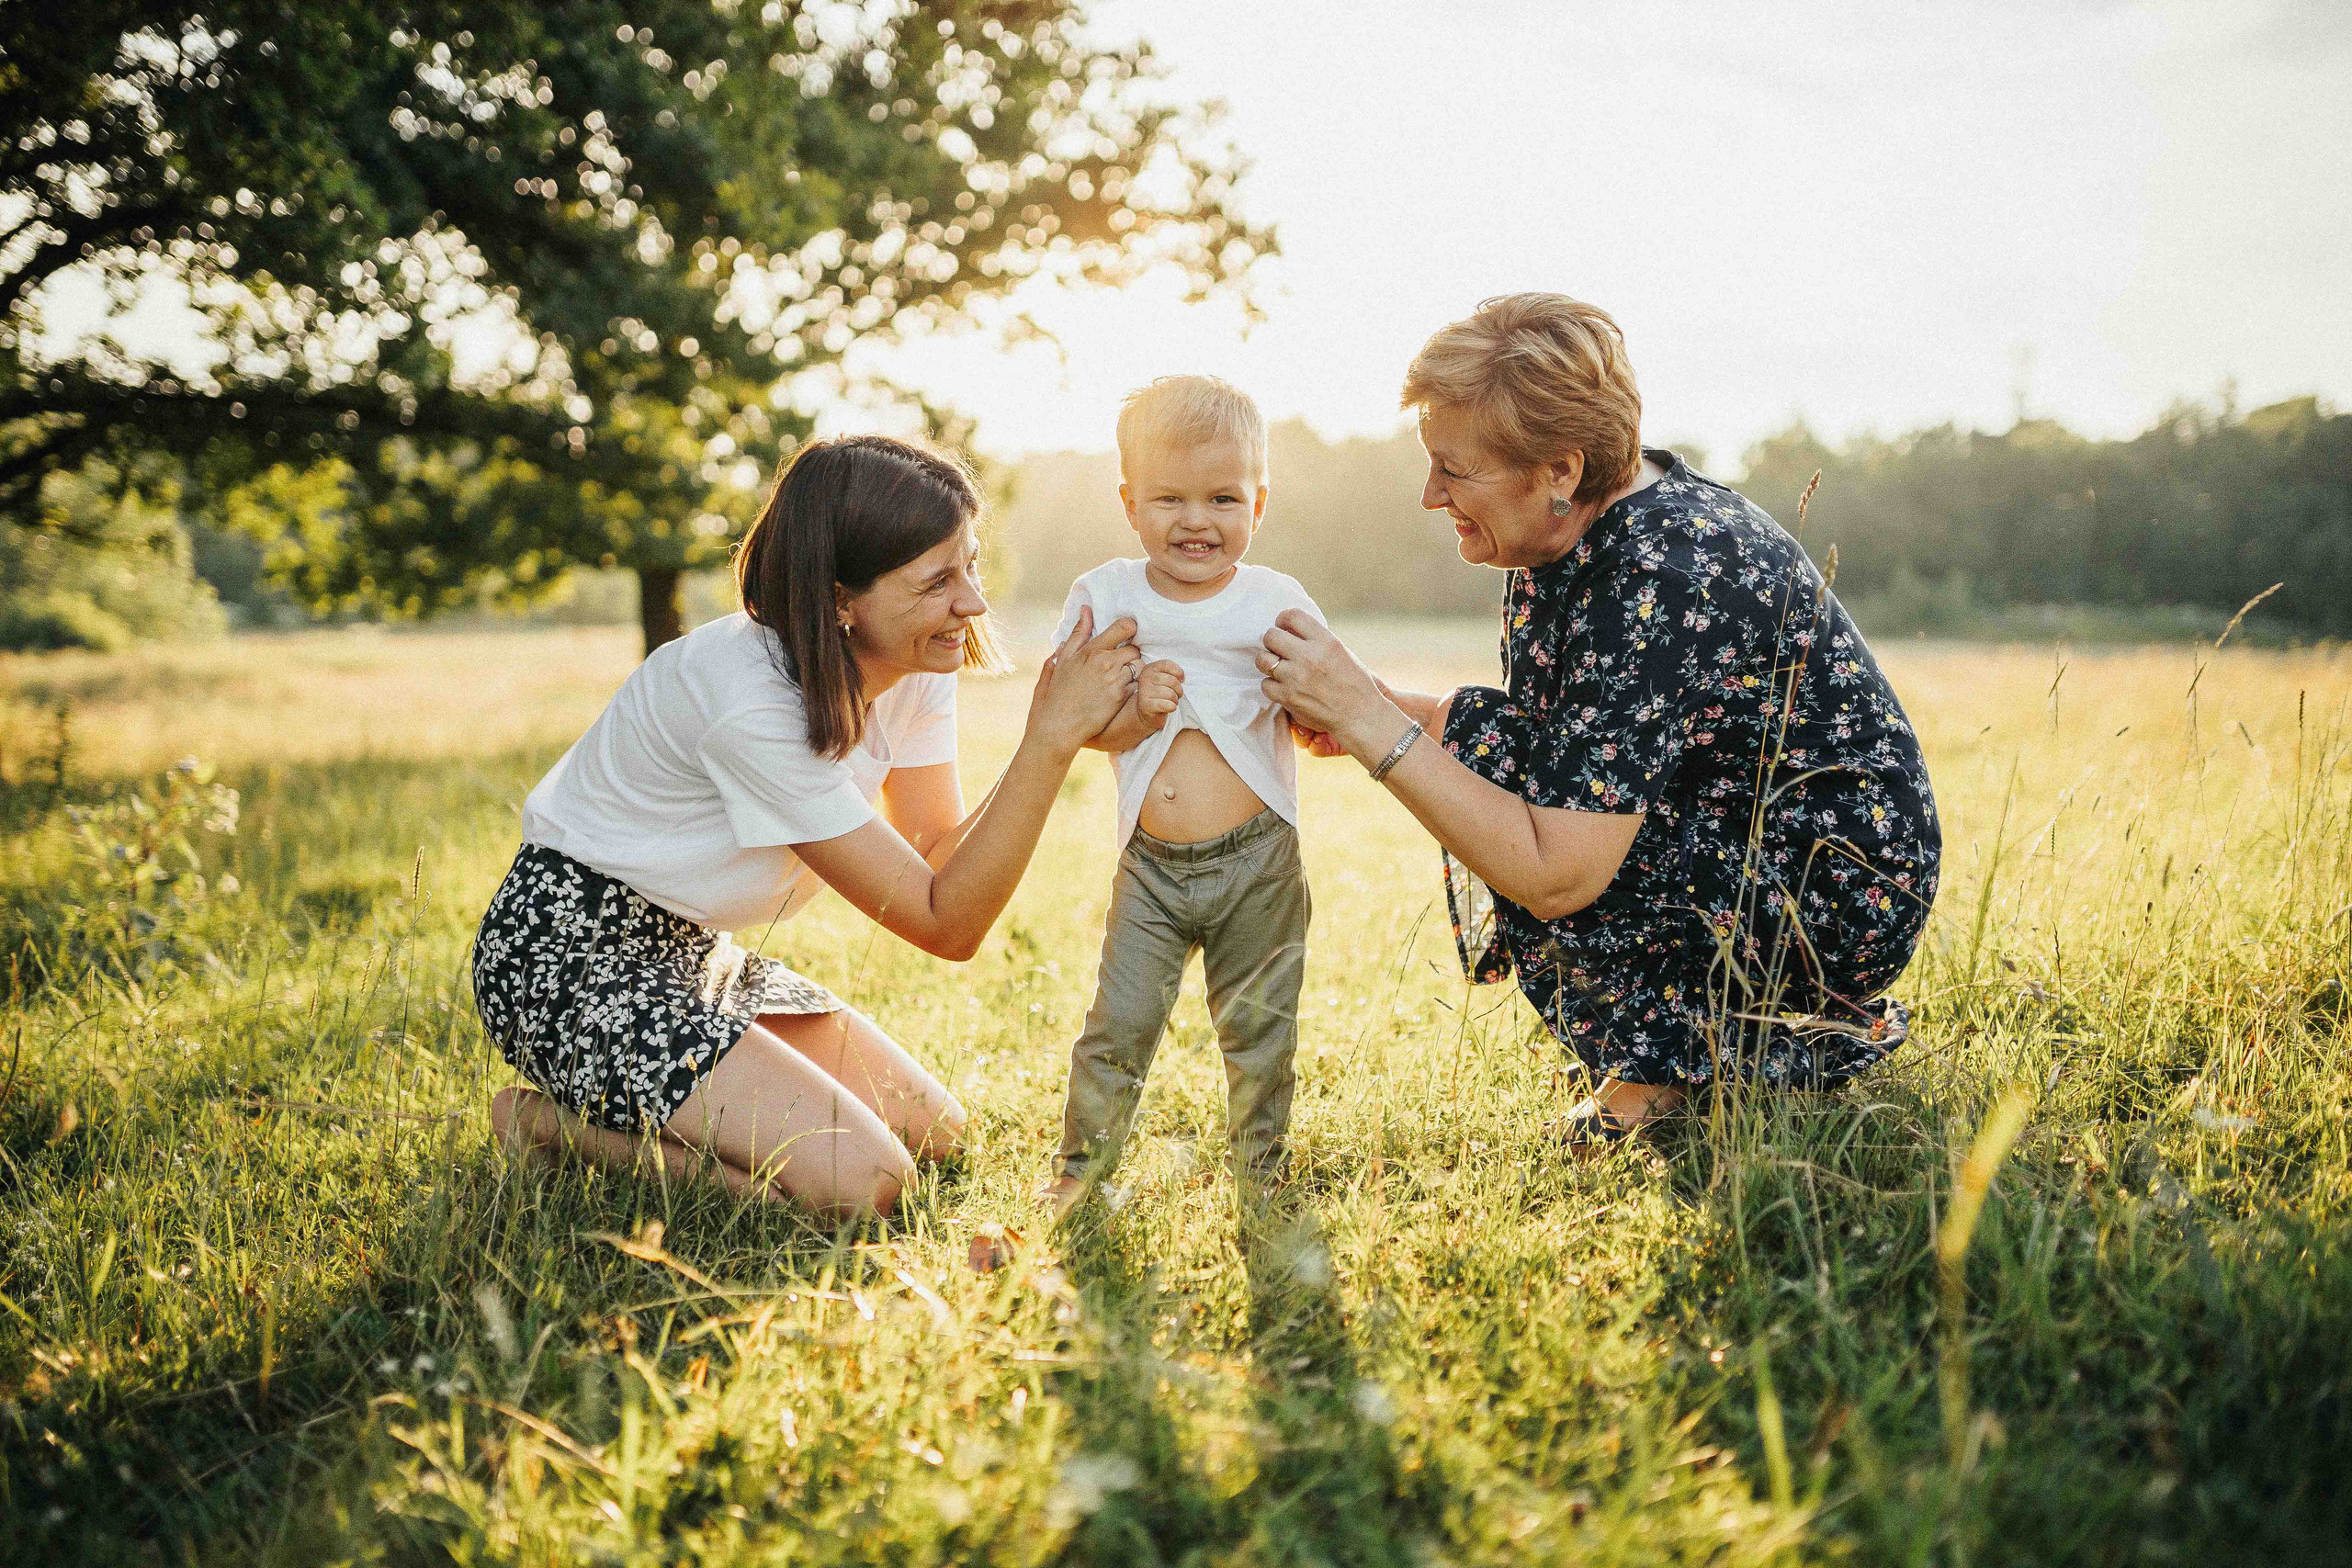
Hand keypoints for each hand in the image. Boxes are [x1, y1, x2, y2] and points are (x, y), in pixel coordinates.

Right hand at [1028, 608, 1139, 756]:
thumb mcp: (1064, 659)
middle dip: (1130, 655)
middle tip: (1119, 664)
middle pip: (1134, 648)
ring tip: (1118, 680)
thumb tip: (1086, 609)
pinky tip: (1118, 694)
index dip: (1129, 630)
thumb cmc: (1058, 693)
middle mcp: (1105, 662)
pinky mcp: (1121, 696)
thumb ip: (1078, 633)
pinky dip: (1131, 687)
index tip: (1127, 635)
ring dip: (1132, 671)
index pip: (1123, 628)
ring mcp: (1115, 679)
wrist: (1059, 725)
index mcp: (1090, 650)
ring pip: (1138, 666)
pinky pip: (1137, 684)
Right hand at [1135, 660, 1183, 729]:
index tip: (1182, 680)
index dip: (1178, 672)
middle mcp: (1145, 678)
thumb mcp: (1164, 680)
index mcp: (1149, 669)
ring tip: (1171, 701)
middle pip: (1172, 680)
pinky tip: (1169, 708)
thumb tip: (1182, 678)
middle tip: (1176, 695)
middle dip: (1179, 689)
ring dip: (1175, 700)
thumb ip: (1172, 674)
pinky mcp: (1145, 705)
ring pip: (1170, 693)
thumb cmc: (1159, 694)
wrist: (1147, 712)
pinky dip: (1172, 707)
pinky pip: (1166, 705)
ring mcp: (1144, 691)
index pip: (1167, 664)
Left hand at [1258, 610, 1395, 759]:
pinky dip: (1272, 686)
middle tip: (1279, 650)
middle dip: (1272, 641)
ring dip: (1268, 663)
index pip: (1292, 616)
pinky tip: (1284, 687)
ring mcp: (1296, 677)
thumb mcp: (1341, 651)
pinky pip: (1265, 684)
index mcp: (1325, 641)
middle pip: (1271, 636)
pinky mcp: (1288, 697)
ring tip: (1280, 668)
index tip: (1283, 627)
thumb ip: (1317, 639)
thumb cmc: (1353, 683)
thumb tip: (1290, 629)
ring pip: (1262, 660)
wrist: (1359, 715)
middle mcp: (1309, 656)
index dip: (1283, 619)